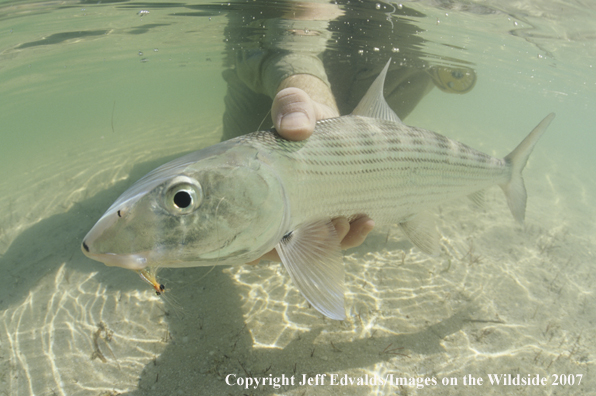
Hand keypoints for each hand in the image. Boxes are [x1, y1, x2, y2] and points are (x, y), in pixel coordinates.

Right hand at [246, 75, 373, 264]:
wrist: (321, 114)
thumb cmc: (298, 113)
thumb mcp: (292, 104)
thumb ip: (291, 109)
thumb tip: (296, 129)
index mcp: (261, 191)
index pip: (252, 233)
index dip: (263, 247)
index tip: (287, 238)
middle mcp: (280, 208)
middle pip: (286, 247)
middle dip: (311, 245)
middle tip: (335, 223)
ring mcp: (305, 213)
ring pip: (315, 245)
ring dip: (337, 241)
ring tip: (357, 220)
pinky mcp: (328, 210)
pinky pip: (337, 234)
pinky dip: (353, 232)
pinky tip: (368, 219)